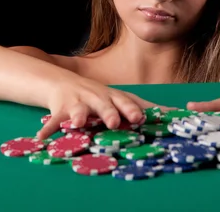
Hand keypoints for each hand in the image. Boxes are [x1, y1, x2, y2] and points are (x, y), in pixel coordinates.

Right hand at [37, 76, 174, 139]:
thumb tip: (177, 113)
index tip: (142, 118)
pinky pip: (53, 120)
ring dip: (79, 117)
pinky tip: (42, 138)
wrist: (63, 83)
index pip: (127, 102)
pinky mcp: (60, 108)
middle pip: (105, 104)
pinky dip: (48, 129)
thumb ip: (144, 108)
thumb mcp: (120, 99)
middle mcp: (97, 98)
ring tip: (79, 124)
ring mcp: (78, 102)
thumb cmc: (99, 96)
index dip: (133, 110)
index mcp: (114, 97)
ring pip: (79, 110)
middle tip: (114, 123)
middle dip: (109, 113)